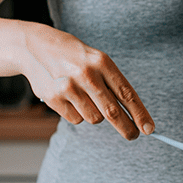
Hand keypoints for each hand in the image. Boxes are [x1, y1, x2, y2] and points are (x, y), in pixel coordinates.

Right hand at [21, 24, 153, 139]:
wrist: (34, 47)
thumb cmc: (73, 56)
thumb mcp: (95, 60)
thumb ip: (111, 83)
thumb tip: (131, 114)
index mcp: (102, 62)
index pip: (126, 94)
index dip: (139, 114)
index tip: (149, 129)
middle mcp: (87, 74)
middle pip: (113, 112)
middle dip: (126, 128)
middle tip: (133, 135)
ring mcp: (69, 87)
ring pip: (94, 118)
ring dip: (95, 114)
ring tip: (85, 97)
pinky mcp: (54, 98)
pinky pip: (76, 119)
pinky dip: (77, 113)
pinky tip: (69, 97)